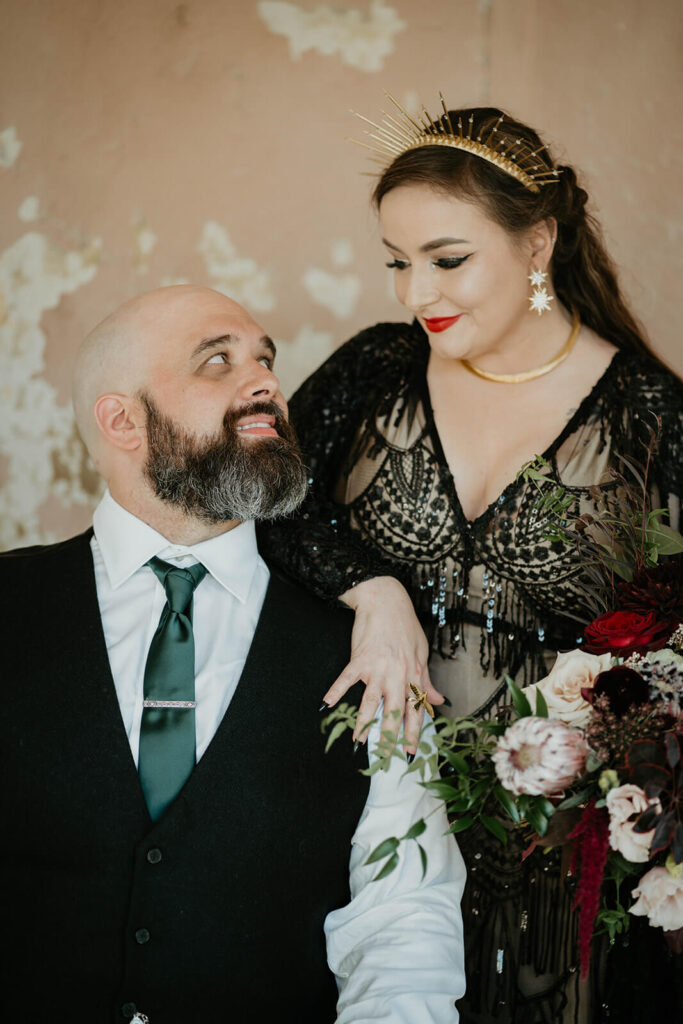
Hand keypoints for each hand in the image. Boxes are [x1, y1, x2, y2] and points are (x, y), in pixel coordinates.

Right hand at [323, 577, 445, 753]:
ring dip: (363, 722)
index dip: (412, 732)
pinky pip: (346, 678)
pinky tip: (326, 704)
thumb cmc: (404, 625)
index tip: (409, 752)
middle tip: (385, 756)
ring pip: (371, 701)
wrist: (385, 600)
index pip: (415, 709)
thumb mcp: (421, 652)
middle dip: (390, 736)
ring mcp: (377, 667)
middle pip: (394, 711)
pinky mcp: (359, 658)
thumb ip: (427, 680)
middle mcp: (397, 674)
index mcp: (414, 674)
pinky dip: (335, 690)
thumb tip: (438, 700)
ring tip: (358, 742)